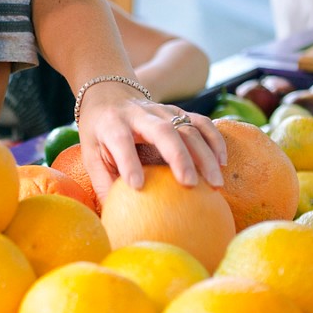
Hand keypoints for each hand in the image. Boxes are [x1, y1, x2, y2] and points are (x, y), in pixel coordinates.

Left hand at [75, 81, 225, 200]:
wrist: (109, 94)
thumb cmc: (99, 132)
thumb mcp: (90, 153)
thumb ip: (102, 182)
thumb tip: (115, 218)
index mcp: (112, 124)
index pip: (121, 141)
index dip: (129, 163)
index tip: (137, 186)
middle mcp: (139, 114)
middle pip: (163, 131)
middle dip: (178, 157)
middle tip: (190, 184)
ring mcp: (161, 110)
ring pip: (188, 127)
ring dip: (205, 154)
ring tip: (215, 183)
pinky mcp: (177, 111)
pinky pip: (201, 122)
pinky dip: (214, 140)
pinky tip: (222, 162)